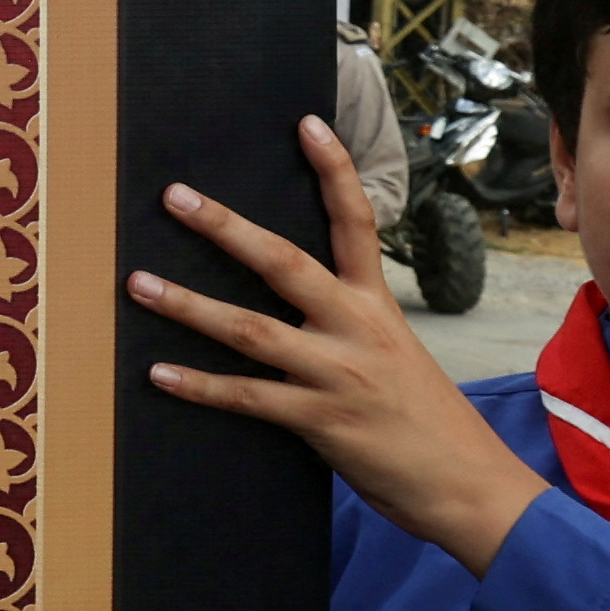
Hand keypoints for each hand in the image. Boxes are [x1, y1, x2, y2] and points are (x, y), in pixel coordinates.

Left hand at [136, 118, 547, 572]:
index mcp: (378, 306)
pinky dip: (200, 386)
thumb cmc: (428, 425)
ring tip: (138, 283)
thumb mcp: (395, 358)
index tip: (306, 122)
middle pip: (285, 262)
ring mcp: (339, 374)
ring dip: (188, 305)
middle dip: (226, 227)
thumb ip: (346, 330)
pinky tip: (158, 373)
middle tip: (175, 195)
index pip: (357, 223)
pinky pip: (249, 398)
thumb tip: (293, 311)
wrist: (471, 488)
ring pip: (251, 329)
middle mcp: (358, 329)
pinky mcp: (323, 422)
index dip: (334, 171)